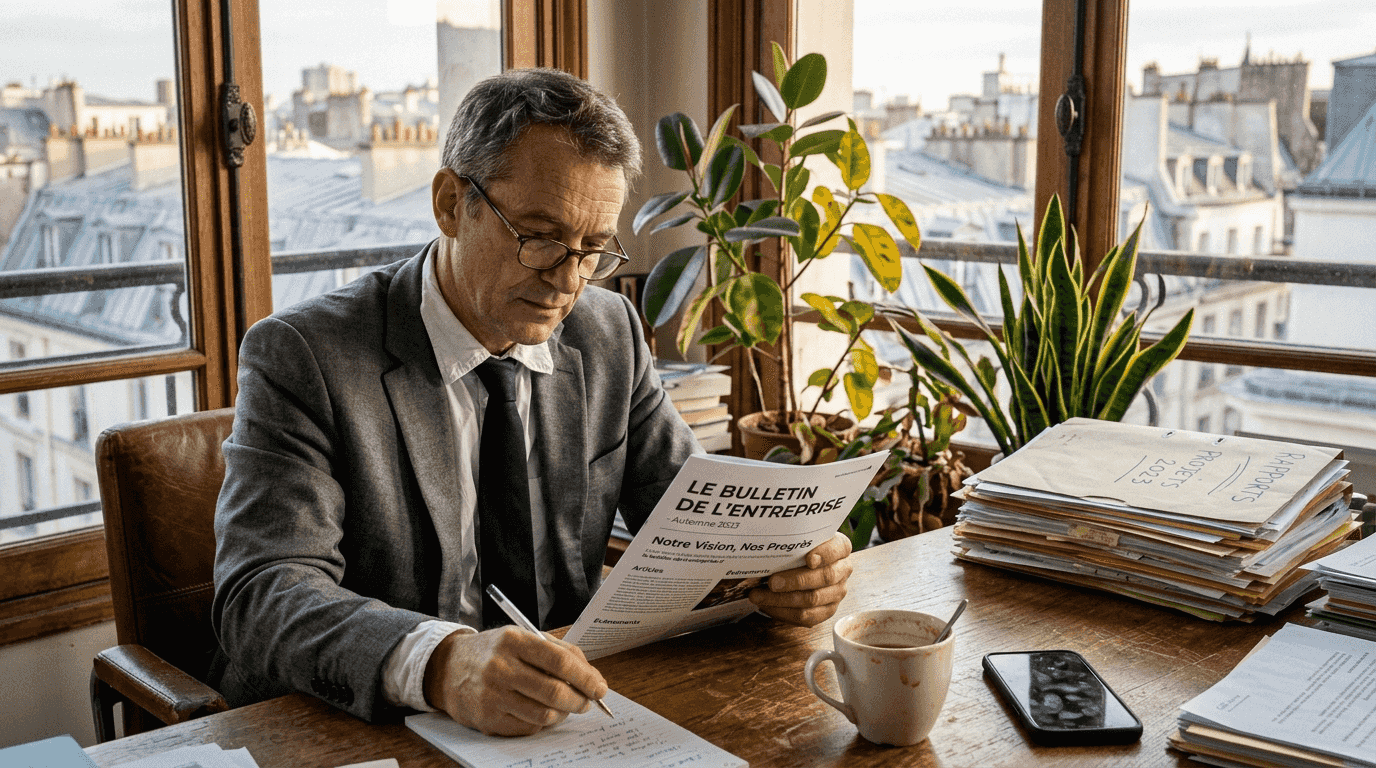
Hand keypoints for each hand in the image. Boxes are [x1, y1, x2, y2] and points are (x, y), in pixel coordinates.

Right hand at [422, 626, 607, 735]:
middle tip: (587, 702)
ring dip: (564, 714)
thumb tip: (591, 675)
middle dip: (580, 700)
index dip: (586, 677)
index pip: (560, 661)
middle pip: (555, 691)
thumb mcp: (522, 638)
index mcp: (514, 641)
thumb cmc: (494, 652)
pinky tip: (543, 712)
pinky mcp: (488, 719)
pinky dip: (543, 722)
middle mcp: (501, 667)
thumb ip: (558, 651)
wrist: (448, 669)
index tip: (600, 687)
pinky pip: (528, 727)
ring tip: (567, 707)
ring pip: (544, 714)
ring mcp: (492, 696)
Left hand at [748, 532, 852, 625]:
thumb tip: (767, 549)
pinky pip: (806, 616)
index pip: (838, 549)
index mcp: (840, 548)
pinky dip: (783, 611)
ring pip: (813, 599)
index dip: (825, 554)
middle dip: (796, 580)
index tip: (809, 559)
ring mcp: (837, 592)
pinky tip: (766, 605)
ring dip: (782, 599)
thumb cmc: (799, 549)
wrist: (802, 566)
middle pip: (825, 577)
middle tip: (772, 582)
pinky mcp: (827, 610)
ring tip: (759, 595)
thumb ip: (791, 542)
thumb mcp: (798, 540)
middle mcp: (843, 570)